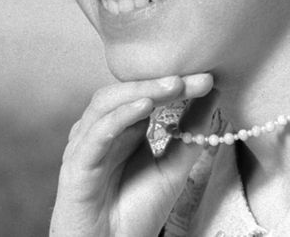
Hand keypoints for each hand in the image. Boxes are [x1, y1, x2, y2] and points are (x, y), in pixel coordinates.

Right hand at [49, 73, 214, 235]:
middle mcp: (101, 131)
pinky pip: (95, 136)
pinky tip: (144, 108)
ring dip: (140, 92)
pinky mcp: (76, 167)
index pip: (144, 94)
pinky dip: (118, 118)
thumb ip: (191, 133)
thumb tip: (214, 93)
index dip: (174, 84)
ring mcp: (86, 146)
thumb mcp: (173, 168)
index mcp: (122, 128)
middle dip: (158, 82)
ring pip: (106, 105)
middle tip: (191, 78)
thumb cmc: (136, 212)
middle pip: (124, 92)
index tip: (208, 78)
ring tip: (173, 86)